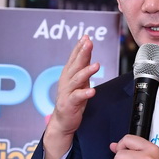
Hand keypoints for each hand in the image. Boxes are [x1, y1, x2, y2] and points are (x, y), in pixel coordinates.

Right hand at [43, 35, 99, 158]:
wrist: (62, 121)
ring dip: (86, 72)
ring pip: (76, 79)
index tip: (86, 37)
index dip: (80, 47)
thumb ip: (82, 65)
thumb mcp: (79, 80)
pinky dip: (85, 93)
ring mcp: (67, 92)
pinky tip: (92, 90)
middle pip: (75, 65)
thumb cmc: (72, 99)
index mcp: (69, 74)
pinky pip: (77, 97)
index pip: (74, 57)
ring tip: (96, 65)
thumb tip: (87, 48)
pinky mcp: (69, 104)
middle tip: (88, 43)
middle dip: (82, 53)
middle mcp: (66, 80)